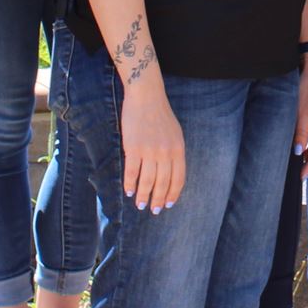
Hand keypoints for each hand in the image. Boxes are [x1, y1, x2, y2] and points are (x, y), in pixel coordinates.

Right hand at [121, 85, 186, 212]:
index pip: (178, 178)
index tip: (168, 204)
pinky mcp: (133, 148)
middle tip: (154, 210)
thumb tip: (169, 174)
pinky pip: (132, 171)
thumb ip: (173, 152)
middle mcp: (166, 152)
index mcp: (178, 149)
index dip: (173, 194)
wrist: (146, 96)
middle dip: (158, 200)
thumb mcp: (175, 134)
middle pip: (163, 183)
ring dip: (144, 195)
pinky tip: (129, 191)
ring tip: (140, 205)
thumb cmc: (160, 114)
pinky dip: (130, 183)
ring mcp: (150, 151)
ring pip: (148, 181)